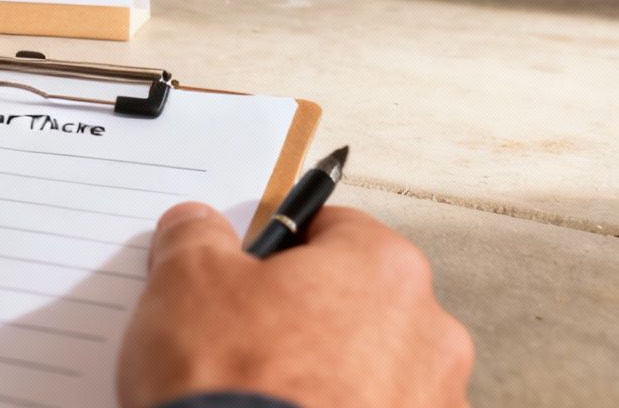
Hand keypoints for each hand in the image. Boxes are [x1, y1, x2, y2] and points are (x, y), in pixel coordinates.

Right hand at [118, 203, 471, 407]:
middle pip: (360, 300)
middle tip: (249, 337)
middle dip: (309, 315)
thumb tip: (196, 229)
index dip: (280, 247)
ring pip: (375, 368)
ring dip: (333, 374)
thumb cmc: (236, 385)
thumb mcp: (186, 280)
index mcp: (382, 267)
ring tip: (267, 394)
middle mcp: (427, 331)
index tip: (250, 269)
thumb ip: (197, 237)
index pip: (334, 228)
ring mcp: (431, 401)